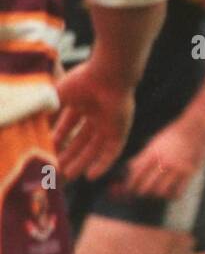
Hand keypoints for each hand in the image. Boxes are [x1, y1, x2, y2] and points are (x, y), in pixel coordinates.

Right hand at [54, 61, 135, 181]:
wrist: (108, 78)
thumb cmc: (83, 81)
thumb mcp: (58, 95)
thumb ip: (48, 108)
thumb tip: (34, 122)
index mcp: (82, 102)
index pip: (69, 124)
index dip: (59, 136)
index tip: (48, 149)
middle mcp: (96, 115)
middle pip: (82, 139)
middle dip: (70, 153)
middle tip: (58, 167)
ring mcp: (109, 125)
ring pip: (94, 148)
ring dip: (82, 161)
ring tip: (69, 175)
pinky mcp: (121, 132)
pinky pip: (111, 153)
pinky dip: (102, 164)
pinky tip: (91, 175)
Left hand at [122, 119, 204, 199]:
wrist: (195, 128)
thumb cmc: (173, 135)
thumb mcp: (155, 142)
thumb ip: (144, 155)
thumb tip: (132, 167)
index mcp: (152, 152)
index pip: (136, 171)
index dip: (131, 182)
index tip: (129, 188)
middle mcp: (163, 161)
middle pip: (147, 184)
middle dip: (141, 191)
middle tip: (141, 193)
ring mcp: (176, 168)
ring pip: (161, 190)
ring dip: (156, 194)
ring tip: (156, 193)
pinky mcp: (188, 172)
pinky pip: (178, 191)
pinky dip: (172, 195)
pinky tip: (171, 194)